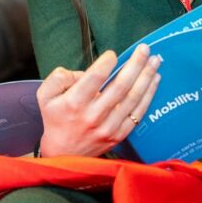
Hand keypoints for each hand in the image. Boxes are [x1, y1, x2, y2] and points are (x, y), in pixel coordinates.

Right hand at [36, 45, 161, 157]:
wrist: (63, 153)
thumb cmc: (56, 119)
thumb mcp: (46, 95)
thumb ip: (59, 77)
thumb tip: (83, 73)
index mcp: (74, 103)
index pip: (95, 78)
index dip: (106, 62)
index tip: (113, 54)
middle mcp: (93, 115)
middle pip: (120, 86)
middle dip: (135, 64)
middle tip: (145, 49)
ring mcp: (108, 127)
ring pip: (132, 98)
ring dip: (146, 77)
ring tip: (155, 60)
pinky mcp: (119, 135)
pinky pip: (138, 113)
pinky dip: (148, 95)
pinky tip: (154, 80)